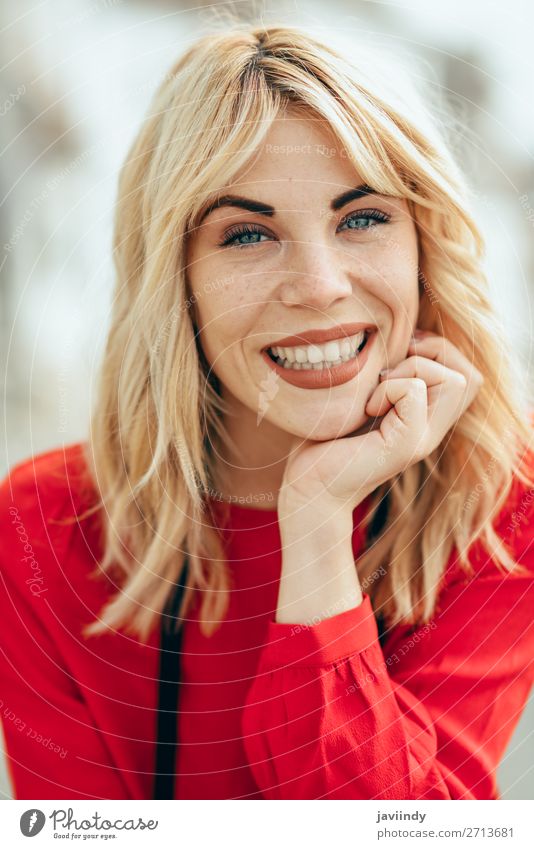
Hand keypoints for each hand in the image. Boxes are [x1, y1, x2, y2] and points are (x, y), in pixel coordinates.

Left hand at [278, 329, 483, 520]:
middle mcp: (431, 431)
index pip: (467, 375)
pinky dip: (390, 388)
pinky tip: (367, 409)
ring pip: (454, 380)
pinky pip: (416, 391)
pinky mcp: (406, 446)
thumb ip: (388, 375)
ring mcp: (423, 440)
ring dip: (413, 370)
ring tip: (379, 392)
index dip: (440, 352)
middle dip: (434, 354)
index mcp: (425, 419)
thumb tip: (401, 336)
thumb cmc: (325, 440)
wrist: (309, 487)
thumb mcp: (362, 396)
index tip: (398, 357)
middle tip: (391, 370)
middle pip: (469, 377)